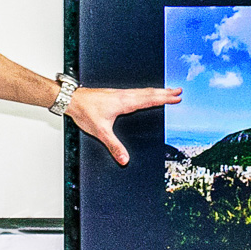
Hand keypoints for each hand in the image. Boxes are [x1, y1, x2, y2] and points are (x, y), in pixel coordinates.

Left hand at [65, 86, 182, 164]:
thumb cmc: (85, 112)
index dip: (163, 99)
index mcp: (124, 102)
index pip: (149, 100)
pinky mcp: (114, 94)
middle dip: (165, 92)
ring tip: (167, 90)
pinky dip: (146, 91)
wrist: (72, 99)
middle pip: (149, 92)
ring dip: (156, 90)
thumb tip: (124, 159)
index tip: (176, 97)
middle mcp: (123, 95)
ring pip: (142, 90)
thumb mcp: (100, 132)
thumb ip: (114, 146)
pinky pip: (135, 91)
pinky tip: (145, 94)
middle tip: (179, 91)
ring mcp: (119, 93)